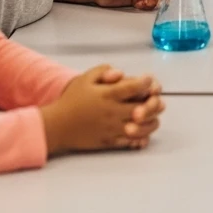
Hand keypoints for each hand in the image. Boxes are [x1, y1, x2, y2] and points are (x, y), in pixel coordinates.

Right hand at [41, 65, 165, 155]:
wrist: (57, 126)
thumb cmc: (72, 100)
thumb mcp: (85, 78)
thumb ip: (104, 71)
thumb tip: (121, 73)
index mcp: (108, 95)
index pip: (135, 87)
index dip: (147, 82)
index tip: (148, 80)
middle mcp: (113, 112)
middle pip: (144, 109)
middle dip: (155, 102)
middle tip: (156, 99)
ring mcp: (113, 129)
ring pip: (142, 128)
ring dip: (152, 121)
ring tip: (151, 116)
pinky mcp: (110, 142)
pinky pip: (131, 142)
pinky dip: (141, 138)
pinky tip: (143, 132)